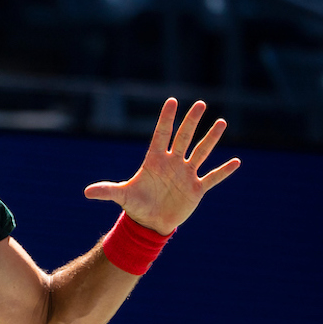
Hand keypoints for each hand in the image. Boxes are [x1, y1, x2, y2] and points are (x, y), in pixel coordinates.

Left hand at [84, 98, 240, 233]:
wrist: (149, 222)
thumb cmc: (135, 206)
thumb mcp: (121, 196)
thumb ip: (106, 191)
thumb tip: (86, 193)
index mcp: (154, 161)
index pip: (161, 135)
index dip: (166, 119)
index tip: (172, 101)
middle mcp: (172, 163)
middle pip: (183, 138)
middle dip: (191, 121)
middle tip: (200, 104)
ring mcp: (186, 174)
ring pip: (200, 152)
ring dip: (210, 139)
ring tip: (221, 122)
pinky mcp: (196, 189)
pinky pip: (212, 177)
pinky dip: (223, 171)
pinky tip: (236, 161)